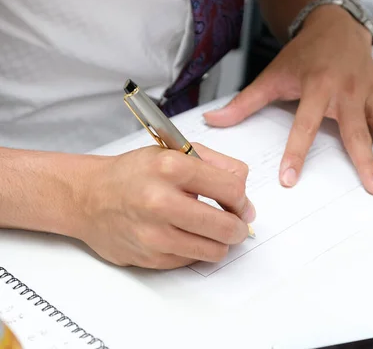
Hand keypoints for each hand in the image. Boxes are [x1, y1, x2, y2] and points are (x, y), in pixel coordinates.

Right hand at [78, 143, 254, 268]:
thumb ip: (216, 164)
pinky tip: (184, 235)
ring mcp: (153, 234)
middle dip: (238, 227)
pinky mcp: (149, 257)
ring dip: (220, 242)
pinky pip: (191, 261)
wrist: (88, 197)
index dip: (243, 200)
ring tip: (211, 230)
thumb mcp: (174, 152)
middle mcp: (160, 201)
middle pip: (226, 226)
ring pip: (214, 250)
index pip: (231, 189)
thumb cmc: (134, 174)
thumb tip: (243, 191)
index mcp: (171, 167)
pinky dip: (195, 250)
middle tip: (236, 223)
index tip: (241, 204)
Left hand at [204, 6, 372, 194]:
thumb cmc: (303, 54)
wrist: (335, 25)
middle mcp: (347, 90)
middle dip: (366, 160)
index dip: (296, 153)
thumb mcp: (273, 74)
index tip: (291, 180)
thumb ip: (245, 102)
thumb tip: (213, 121)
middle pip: (357, 129)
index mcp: (316, 87)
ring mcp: (370, 91)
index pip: (305, 124)